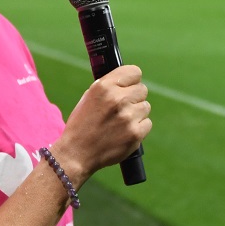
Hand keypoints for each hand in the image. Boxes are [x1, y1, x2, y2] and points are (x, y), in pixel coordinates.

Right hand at [55, 65, 151, 184]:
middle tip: (122, 109)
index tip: (128, 87)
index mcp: (104, 87)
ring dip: (136, 113)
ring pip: (146, 107)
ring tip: (120, 122)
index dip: (132, 81)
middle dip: (134, 98)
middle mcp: (118, 99)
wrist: (76, 153)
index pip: (135, 72)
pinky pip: (147, 123)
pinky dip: (138, 128)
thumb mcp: (89, 97)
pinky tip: (124, 132)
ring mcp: (128, 117)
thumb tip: (129, 80)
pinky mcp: (135, 133)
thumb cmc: (82, 124)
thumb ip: (109, 86)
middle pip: (142, 90)